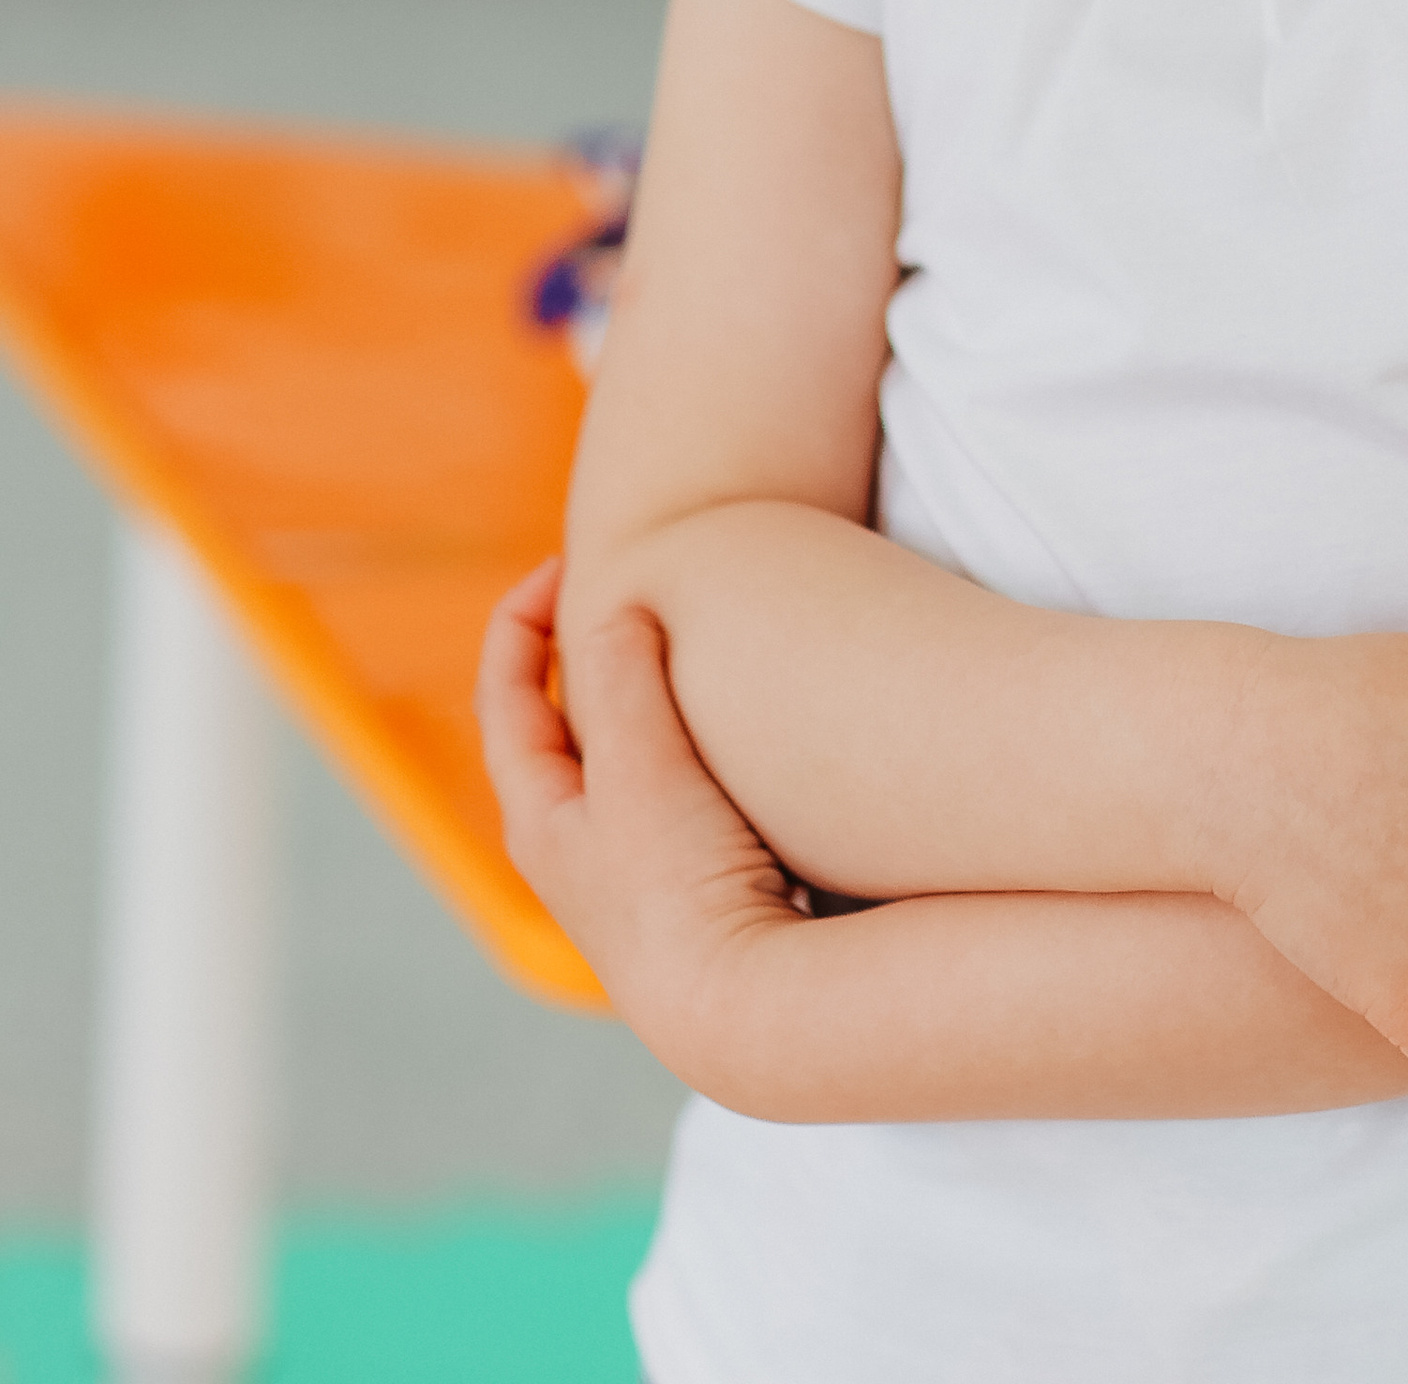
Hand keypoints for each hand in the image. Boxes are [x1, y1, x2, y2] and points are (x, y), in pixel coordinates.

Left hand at [476, 559, 802, 1079]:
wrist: (738, 1008)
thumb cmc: (678, 889)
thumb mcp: (640, 765)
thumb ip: (619, 677)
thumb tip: (610, 610)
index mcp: (538, 814)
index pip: (505, 695)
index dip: (522, 619)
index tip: (567, 562)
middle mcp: (571, 846)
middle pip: (550, 725)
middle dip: (576, 654)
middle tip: (619, 595)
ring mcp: (626, 871)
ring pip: (613, 761)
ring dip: (632, 699)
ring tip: (677, 651)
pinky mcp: (682, 888)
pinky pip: (666, 791)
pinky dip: (678, 743)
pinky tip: (728, 736)